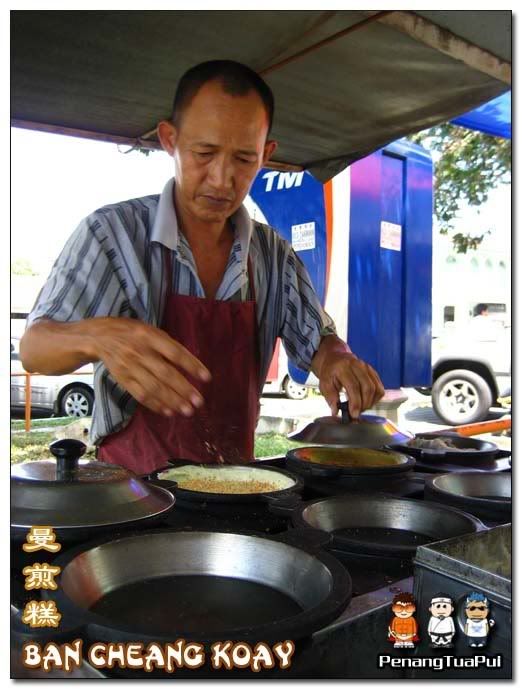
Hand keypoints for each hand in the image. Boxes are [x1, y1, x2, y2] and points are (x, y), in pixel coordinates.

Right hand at [91, 317, 210, 416]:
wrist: (99, 337)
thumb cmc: (132, 333)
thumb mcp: (151, 330)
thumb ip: (168, 345)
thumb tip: (191, 364)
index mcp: (150, 336)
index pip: (175, 353)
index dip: (192, 365)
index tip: (206, 378)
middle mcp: (140, 352)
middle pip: (165, 374)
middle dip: (183, 389)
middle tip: (199, 402)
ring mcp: (130, 367)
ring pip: (153, 388)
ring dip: (172, 401)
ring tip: (187, 410)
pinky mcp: (123, 380)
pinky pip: (140, 395)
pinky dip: (155, 404)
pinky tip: (169, 411)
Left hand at [318, 350, 384, 417]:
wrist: (334, 358)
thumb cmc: (329, 372)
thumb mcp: (324, 384)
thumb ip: (330, 397)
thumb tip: (336, 411)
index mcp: (343, 367)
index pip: (353, 387)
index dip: (355, 402)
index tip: (353, 414)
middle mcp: (357, 365)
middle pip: (368, 388)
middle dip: (364, 404)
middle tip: (356, 413)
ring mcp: (367, 367)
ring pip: (376, 388)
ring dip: (370, 402)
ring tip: (360, 408)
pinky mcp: (372, 371)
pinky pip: (379, 387)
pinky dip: (375, 398)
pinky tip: (366, 402)